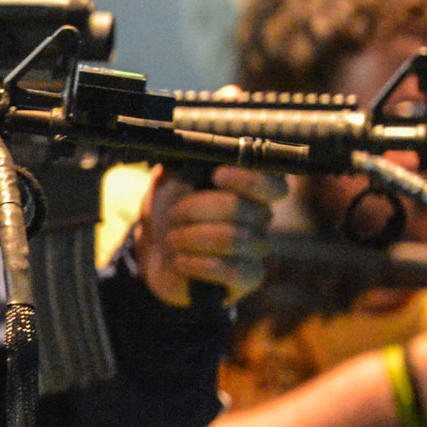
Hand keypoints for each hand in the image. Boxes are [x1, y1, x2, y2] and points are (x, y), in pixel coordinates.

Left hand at [133, 165, 287, 306]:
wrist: (154, 255)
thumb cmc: (167, 213)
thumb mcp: (168, 180)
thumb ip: (183, 162)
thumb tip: (192, 148)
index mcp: (248, 191)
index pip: (273, 184)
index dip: (247, 179)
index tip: (217, 175)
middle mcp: (260, 218)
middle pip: (239, 208)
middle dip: (193, 210)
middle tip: (173, 216)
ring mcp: (255, 249)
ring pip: (230, 239)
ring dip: (189, 238)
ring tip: (172, 240)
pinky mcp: (247, 278)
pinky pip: (230, 270)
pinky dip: (195, 264)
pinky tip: (180, 261)